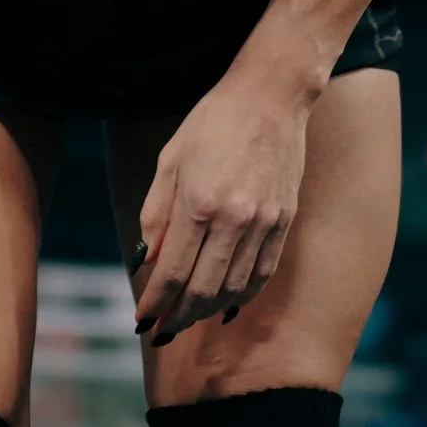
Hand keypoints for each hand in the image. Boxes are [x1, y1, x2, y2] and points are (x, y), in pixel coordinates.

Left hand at [132, 76, 307, 341]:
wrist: (270, 97)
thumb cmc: (213, 121)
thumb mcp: (170, 159)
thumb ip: (155, 214)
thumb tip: (148, 261)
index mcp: (198, 201)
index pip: (172, 272)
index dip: (155, 302)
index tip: (142, 319)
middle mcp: (233, 219)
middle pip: (203, 290)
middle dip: (178, 317)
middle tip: (162, 330)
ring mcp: (263, 223)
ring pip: (233, 289)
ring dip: (207, 312)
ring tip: (188, 317)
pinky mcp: (283, 221)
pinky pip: (262, 275)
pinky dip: (242, 296)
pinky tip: (225, 303)